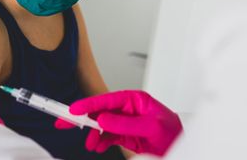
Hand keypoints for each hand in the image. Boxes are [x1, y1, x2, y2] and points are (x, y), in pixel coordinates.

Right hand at [55, 90, 181, 155]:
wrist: (183, 145)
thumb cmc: (173, 132)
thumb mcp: (150, 128)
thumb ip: (125, 123)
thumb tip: (102, 119)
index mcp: (134, 99)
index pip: (106, 100)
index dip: (88, 105)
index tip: (73, 110)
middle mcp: (128, 108)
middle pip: (99, 111)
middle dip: (82, 118)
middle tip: (63, 121)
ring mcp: (126, 121)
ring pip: (102, 125)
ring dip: (93, 134)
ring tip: (90, 144)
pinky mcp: (126, 134)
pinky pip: (108, 136)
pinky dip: (101, 141)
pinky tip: (97, 146)